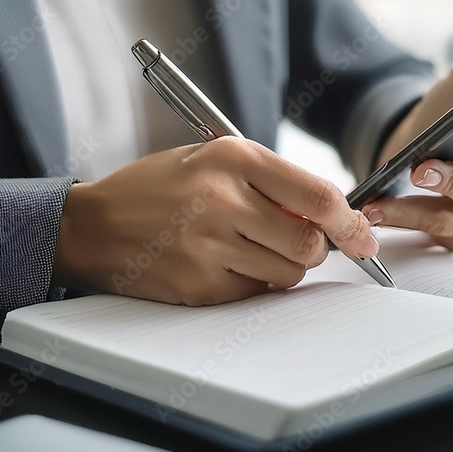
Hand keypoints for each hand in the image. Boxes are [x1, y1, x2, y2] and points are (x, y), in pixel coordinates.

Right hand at [53, 137, 378, 304]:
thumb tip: (330, 215)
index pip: (316, 195)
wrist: (89, 225)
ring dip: (284, 267)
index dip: (350, 221)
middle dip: (316, 248)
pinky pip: (254, 293)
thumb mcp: (213, 161)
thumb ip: (272, 182)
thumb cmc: (158, 188)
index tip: (363, 236)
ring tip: (251, 248)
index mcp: (231, 158)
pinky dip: (252, 283)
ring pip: (288, 273)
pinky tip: (223, 263)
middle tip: (301, 243)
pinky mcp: (197, 285)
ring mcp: (207, 246)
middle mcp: (221, 200)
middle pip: (309, 242)